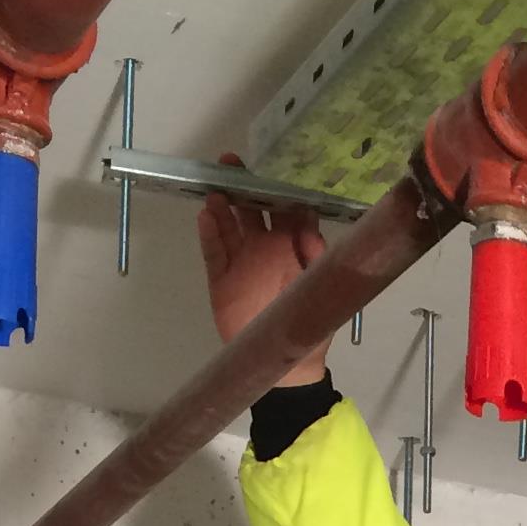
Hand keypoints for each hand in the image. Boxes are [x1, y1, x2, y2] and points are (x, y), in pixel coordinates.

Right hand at [197, 161, 330, 382]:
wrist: (288, 364)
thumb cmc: (309, 324)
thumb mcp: (320, 287)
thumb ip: (316, 253)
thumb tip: (308, 220)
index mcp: (290, 246)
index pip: (282, 210)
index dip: (276, 188)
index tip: (271, 166)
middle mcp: (263, 248)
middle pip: (250, 210)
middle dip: (242, 186)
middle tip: (231, 162)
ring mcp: (240, 262)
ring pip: (228, 227)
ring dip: (222, 207)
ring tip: (216, 189)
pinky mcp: (221, 280)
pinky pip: (213, 252)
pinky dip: (209, 235)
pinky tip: (206, 216)